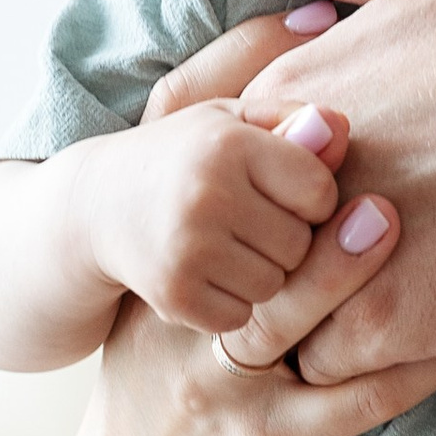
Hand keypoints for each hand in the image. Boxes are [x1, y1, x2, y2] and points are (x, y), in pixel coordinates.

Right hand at [0, 158, 435, 435]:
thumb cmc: (156, 400)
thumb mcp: (164, 311)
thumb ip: (212, 240)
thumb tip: (285, 146)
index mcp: (169, 282)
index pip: (213, 204)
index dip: (267, 153)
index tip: (329, 104)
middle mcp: (189, 327)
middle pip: (254, 246)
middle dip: (309, 195)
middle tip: (360, 137)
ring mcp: (225, 388)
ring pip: (298, 318)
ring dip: (354, 269)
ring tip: (405, 220)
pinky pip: (353, 400)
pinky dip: (414, 362)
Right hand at [70, 72, 354, 336]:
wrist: (94, 207)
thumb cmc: (185, 159)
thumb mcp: (232, 122)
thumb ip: (293, 119)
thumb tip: (341, 130)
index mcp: (230, 144)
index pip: (320, 190)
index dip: (310, 199)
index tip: (284, 195)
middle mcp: (208, 193)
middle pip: (301, 244)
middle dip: (286, 240)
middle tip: (249, 225)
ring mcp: (189, 248)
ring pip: (275, 284)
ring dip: (262, 275)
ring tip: (227, 249)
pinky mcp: (174, 295)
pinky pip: (240, 316)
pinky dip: (230, 304)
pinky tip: (206, 276)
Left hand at [219, 0, 435, 379]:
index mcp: (290, 87)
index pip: (196, 157)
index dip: (235, 182)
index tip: (284, 192)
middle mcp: (297, 175)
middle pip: (219, 250)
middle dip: (256, 259)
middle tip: (320, 255)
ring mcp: (340, 253)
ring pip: (262, 323)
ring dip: (301, 319)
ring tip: (366, 297)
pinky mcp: (393, 319)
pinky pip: (331, 368)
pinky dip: (362, 358)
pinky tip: (415, 322)